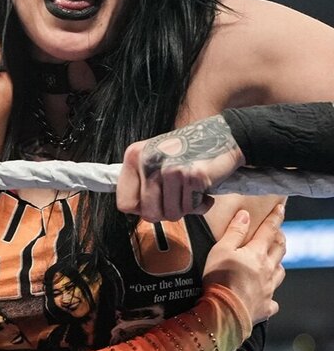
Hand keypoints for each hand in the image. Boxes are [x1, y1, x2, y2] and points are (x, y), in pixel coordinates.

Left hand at [117, 115, 244, 220]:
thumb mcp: (156, 158)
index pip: (124, 203)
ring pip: (171, 214)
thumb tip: (131, 208)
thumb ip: (141, 181)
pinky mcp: (192, 176)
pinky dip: (202, 205)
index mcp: (135, 156)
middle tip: (179, 198)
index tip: (156, 203)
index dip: (141, 209)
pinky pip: (192, 208)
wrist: (225, 136)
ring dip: (186, 208)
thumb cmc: (190, 151)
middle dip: (167, 212)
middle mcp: (149, 161)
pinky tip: (204, 190)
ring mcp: (170, 169)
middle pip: (148, 214)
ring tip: (192, 190)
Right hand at [203, 204, 285, 324]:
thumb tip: (245, 214)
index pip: (269, 230)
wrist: (224, 313)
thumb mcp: (221, 249)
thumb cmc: (219, 279)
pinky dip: (270, 297)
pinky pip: (272, 301)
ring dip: (277, 264)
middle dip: (280, 238)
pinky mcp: (265, 307)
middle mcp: (267, 269)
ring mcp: (268, 290)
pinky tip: (265, 296)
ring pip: (279, 273)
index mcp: (256, 253)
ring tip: (273, 262)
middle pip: (279, 250)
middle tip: (278, 233)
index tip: (281, 208)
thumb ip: (234, 231)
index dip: (275, 218)